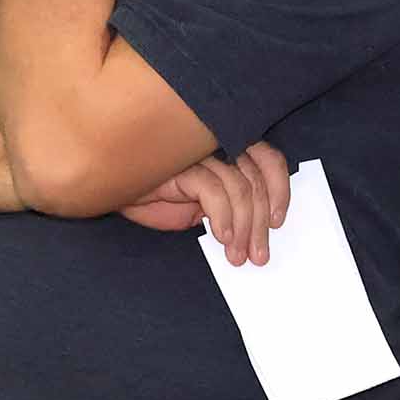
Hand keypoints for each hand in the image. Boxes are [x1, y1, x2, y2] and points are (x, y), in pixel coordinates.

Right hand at [117, 141, 293, 265]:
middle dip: (259, 225)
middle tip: (258, 255)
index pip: (270, 160)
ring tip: (237, 255)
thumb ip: (235, 204)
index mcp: (230, 148)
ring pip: (240, 187)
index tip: (278, 223)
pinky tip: (221, 237)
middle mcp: (218, 145)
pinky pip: (214, 190)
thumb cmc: (162, 197)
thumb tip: (262, 228)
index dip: (280, 191)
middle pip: (256, 181)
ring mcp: (200, 152)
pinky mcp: (182, 164)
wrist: (119, 192)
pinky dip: (223, 217)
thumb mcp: (207, 205)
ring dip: (243, 228)